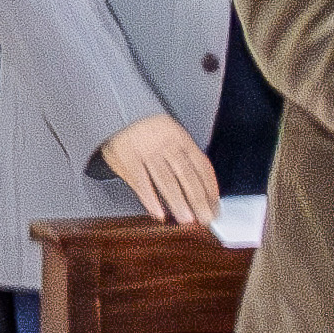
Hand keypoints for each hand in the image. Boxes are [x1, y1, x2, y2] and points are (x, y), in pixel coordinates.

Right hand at [99, 114, 222, 229]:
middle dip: (198, 200)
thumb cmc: (148, 130)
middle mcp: (166, 145)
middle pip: (187, 176)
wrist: (118, 113)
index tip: (214, 206)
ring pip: (166, 181)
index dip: (210, 188)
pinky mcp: (128, 160)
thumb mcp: (171, 134)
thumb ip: (185, 157)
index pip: (201, 166)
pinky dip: (151, 200)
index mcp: (181, 139)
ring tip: (186, 219)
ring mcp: (147, 152)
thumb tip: (204, 189)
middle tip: (205, 218)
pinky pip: (142, 183)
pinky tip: (159, 214)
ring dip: (178, 203)